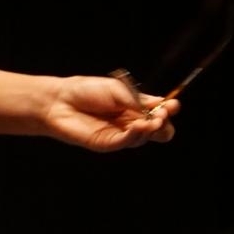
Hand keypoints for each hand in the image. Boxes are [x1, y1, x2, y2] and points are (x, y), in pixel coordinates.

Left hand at [43, 74, 178, 152]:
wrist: (60, 100)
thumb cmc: (85, 90)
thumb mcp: (116, 89)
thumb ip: (137, 100)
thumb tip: (160, 104)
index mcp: (132, 107)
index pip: (157, 113)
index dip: (167, 110)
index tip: (173, 105)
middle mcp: (128, 122)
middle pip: (156, 131)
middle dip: (164, 125)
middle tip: (163, 115)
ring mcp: (118, 135)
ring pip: (143, 138)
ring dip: (151, 129)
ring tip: (152, 120)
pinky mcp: (107, 144)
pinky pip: (126, 142)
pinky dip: (135, 135)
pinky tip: (139, 125)